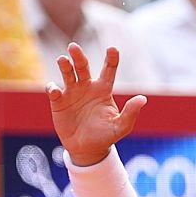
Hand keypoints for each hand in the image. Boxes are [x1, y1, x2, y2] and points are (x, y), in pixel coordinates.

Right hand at [46, 43, 146, 166]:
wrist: (87, 149)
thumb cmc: (106, 136)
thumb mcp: (121, 126)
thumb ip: (131, 112)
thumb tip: (143, 99)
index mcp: (103, 89)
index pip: (108, 70)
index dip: (111, 59)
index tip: (112, 49)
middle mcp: (87, 87)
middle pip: (82, 66)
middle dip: (78, 56)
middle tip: (73, 47)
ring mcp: (72, 93)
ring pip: (67, 74)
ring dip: (64, 66)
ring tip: (63, 60)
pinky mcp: (58, 102)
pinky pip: (54, 91)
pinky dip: (53, 88)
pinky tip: (55, 90)